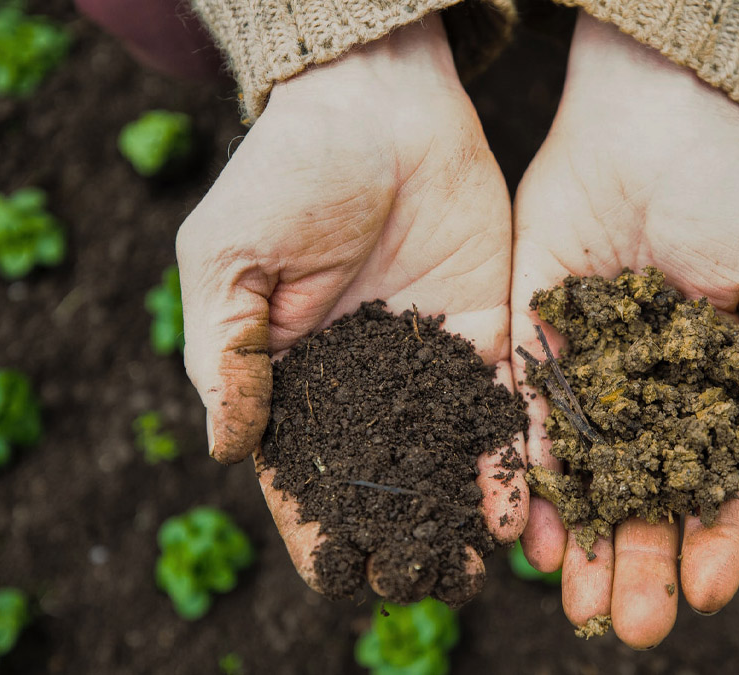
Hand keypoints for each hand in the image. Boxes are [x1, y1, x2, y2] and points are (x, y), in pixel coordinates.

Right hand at [176, 17, 523, 602]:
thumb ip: (227, 352)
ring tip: (474, 573)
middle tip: (420, 585)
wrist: (378, 105)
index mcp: (294, 377)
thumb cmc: (287, 173)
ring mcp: (428, 362)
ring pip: (443, 457)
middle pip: (381, 481)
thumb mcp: (228, 259)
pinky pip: (496, 407)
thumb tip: (225, 448)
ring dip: (455, 516)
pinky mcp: (486, 333)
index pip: (303, 473)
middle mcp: (365, 383)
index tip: (340, 575)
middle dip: (398, 538)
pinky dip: (503, 457)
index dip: (317, 528)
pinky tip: (514, 507)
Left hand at [512, 14, 738, 647]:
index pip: (708, 481)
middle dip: (639, 563)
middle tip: (635, 627)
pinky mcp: (531, 344)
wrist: (647, 127)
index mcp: (706, 386)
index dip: (712, 539)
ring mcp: (586, 374)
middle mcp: (642, 392)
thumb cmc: (728, 195)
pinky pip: (527, 421)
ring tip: (579, 605)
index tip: (708, 594)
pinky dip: (530, 476)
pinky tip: (531, 534)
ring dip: (582, 542)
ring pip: (583, 476)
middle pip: (640, 495)